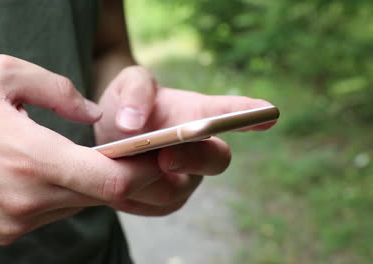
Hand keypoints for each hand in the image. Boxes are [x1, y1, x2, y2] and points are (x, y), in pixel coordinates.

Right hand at [0, 55, 163, 244]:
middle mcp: (26, 198)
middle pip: (101, 196)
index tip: (156, 157)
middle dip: (123, 177)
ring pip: (77, 205)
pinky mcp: (4, 233)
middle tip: (130, 155)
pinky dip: (62, 195)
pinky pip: (52, 214)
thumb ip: (60, 90)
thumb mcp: (4, 75)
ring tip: (80, 158)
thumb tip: (96, 116)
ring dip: (89, 185)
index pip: (109, 180)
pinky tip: (46, 174)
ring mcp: (15, 222)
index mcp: (30, 156)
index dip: (142, 171)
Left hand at [95, 66, 275, 215]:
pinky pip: (153, 206)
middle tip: (165, 156)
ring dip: (147, 180)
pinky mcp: (166, 201)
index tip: (270, 113)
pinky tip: (115, 184)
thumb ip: (134, 91)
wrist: (106, 136)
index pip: (228, 112)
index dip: (249, 114)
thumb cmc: (126, 105)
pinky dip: (132, 196)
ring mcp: (185, 178)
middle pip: (216, 159)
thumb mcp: (126, 85)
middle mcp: (199, 148)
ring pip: (177, 189)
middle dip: (194, 159)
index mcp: (196, 113)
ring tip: (119, 167)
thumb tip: (133, 123)